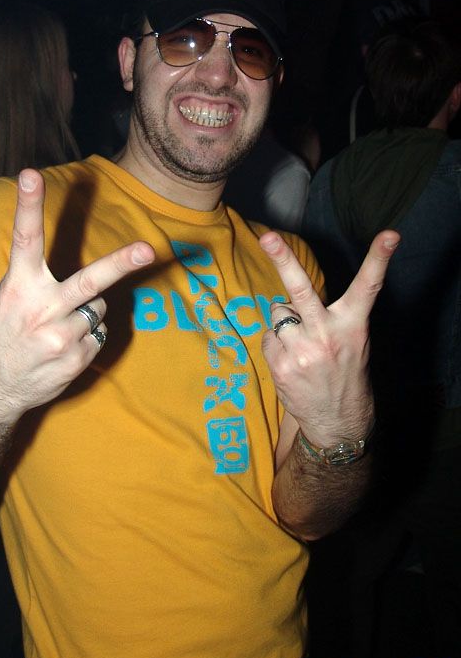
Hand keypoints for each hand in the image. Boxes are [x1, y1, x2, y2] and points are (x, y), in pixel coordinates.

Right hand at [0, 169, 154, 422]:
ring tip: (56, 328)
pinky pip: (98, 334)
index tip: (30, 174)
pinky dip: (86, 336)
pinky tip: (61, 347)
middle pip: (90, 281)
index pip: (25, 238)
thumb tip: (57, 258)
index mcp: (19, 287)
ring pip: (99, 308)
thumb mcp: (2, 299)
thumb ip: (30, 277)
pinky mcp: (77, 359)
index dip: (29, 204)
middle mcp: (42, 310)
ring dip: (86, 313)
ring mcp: (62, 338)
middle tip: (147, 249)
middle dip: (122, 263)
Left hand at [259, 230, 399, 446]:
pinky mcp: (281, 366)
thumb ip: (331, 316)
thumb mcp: (353, 342)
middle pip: (301, 290)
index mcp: (353, 325)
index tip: (390, 235)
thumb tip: (290, 298)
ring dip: (284, 320)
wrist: (338, 422)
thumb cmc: (345, 373)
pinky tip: (290, 359)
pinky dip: (276, 343)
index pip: (368, 286)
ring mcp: (302, 351)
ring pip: (278, 312)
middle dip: (282, 260)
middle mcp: (327, 335)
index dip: (379, 258)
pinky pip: (269, 337)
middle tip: (268, 237)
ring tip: (299, 341)